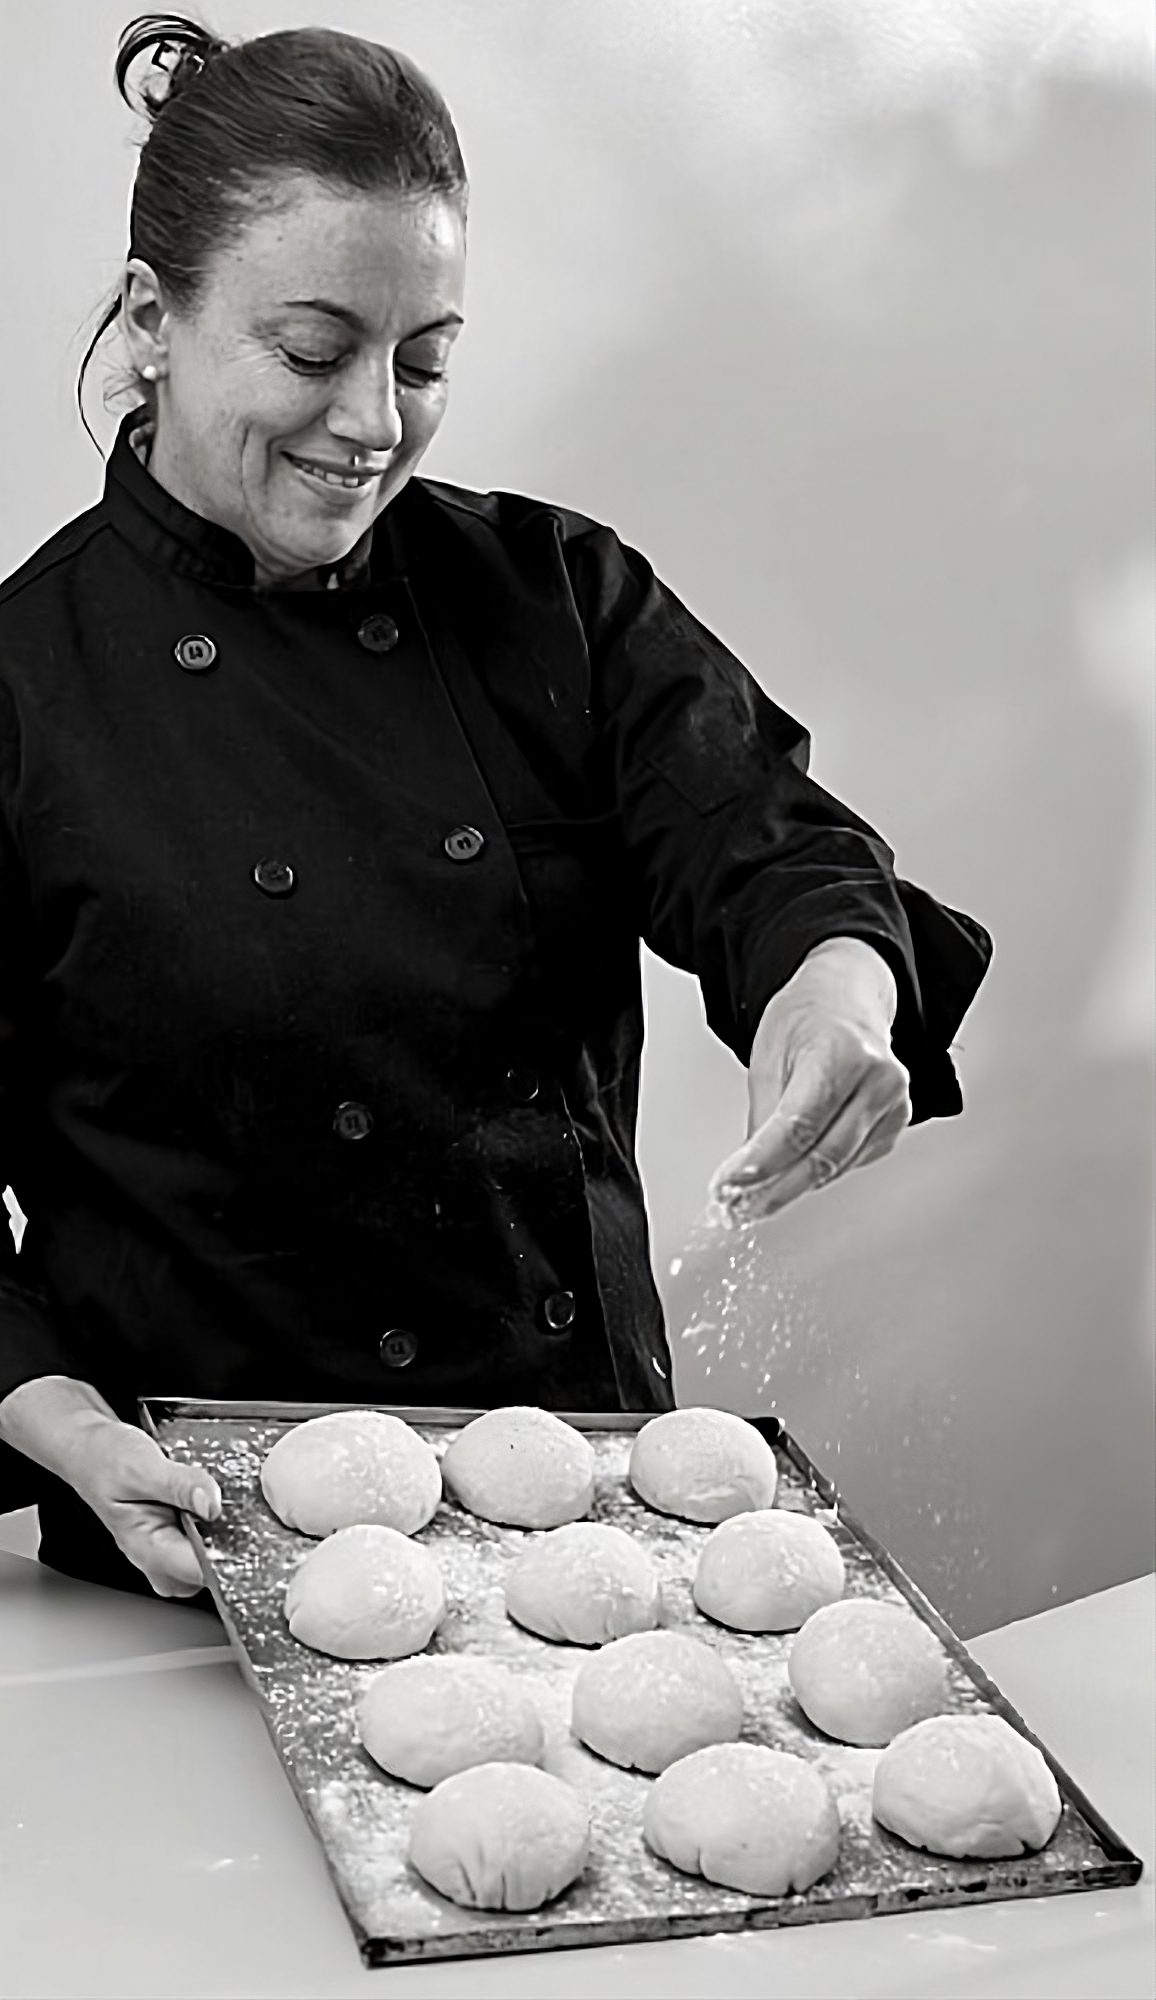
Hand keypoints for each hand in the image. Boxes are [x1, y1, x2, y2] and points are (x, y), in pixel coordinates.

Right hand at [0, 1375, 219, 1596]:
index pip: (196, 1571)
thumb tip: (211, 1503)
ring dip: (222, 1533)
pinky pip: (205, 1539)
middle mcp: (157, 1555)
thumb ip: (179, 1485)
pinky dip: (216, 1522)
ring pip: (208, 1558)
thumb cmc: (102, 1459)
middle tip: (231, 1511)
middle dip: (227, 1546)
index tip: (243, 1531)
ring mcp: (167, 1547)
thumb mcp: (141, 1466)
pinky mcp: (176, 1533)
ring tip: (213, 1500)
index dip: (225, 1553)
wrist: (89, 1446)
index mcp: (145, 1547)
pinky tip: (210, 1499)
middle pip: (207, 1575)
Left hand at [709, 937, 911, 1223]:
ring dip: (793, 1187)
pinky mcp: (894, 1126)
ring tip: (755, 1197)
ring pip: (836, 1167)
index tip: (730, 1186)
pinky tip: (793, 1170)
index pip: (799, 1126)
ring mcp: (894, 1105)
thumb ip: (762, 1117)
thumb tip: (750, 1172)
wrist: (847, 1001)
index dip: (762, 1164)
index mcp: (843, 1052)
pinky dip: (817, 1172)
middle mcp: (877, 1080)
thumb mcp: (768, 1057)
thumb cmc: (808, 1019)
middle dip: (775, 1190)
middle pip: (823, 1157)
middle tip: (739, 1207)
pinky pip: (849, 1163)